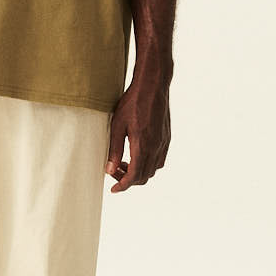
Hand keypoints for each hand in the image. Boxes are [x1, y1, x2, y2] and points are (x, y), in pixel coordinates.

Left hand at [105, 72, 170, 192]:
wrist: (153, 85)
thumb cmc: (132, 102)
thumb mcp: (117, 125)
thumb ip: (114, 149)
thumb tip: (109, 170)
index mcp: (143, 146)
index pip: (134, 176)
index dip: (123, 186)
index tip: (113, 190)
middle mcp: (156, 147)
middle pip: (144, 176)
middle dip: (128, 179)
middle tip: (114, 171)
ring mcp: (164, 143)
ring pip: (153, 169)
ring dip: (139, 172)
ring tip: (124, 162)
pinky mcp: (167, 138)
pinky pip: (160, 160)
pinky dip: (148, 164)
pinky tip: (137, 154)